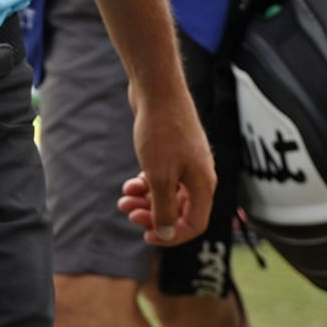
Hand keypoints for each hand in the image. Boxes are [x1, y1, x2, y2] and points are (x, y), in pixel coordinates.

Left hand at [116, 81, 214, 245]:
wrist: (157, 90)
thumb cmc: (161, 133)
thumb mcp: (159, 177)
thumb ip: (164, 209)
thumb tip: (167, 234)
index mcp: (203, 185)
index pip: (194, 225)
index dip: (171, 236)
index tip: (146, 236)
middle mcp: (199, 175)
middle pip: (180, 211)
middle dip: (153, 215)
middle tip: (128, 213)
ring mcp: (187, 162)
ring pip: (168, 194)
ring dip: (145, 201)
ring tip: (123, 199)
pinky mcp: (174, 151)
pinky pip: (163, 178)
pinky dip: (146, 184)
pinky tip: (130, 183)